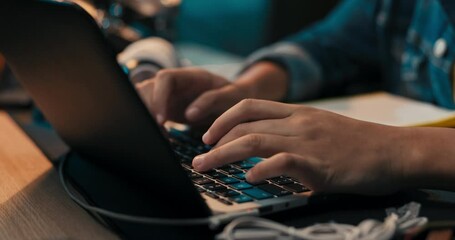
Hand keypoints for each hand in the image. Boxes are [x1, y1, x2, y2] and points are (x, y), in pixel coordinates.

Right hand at [135, 68, 251, 126]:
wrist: (236, 100)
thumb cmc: (235, 97)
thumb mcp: (231, 97)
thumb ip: (212, 101)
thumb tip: (190, 113)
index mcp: (191, 76)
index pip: (164, 78)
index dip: (159, 97)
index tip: (162, 119)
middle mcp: (176, 83)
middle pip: (148, 87)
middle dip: (147, 109)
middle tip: (157, 131)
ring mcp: (169, 94)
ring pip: (144, 98)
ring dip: (146, 116)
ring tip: (159, 135)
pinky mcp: (166, 107)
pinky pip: (150, 111)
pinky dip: (151, 122)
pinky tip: (161, 135)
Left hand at [193, 99, 406, 194]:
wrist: (392, 152)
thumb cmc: (356, 144)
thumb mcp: (319, 129)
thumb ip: (292, 135)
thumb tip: (263, 153)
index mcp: (296, 113)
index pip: (249, 106)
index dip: (222, 118)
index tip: (208, 135)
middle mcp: (297, 122)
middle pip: (244, 124)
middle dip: (215, 141)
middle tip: (198, 158)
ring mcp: (306, 141)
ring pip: (254, 140)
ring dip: (223, 154)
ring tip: (205, 167)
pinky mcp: (317, 163)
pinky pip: (280, 161)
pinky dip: (260, 169)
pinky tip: (249, 178)